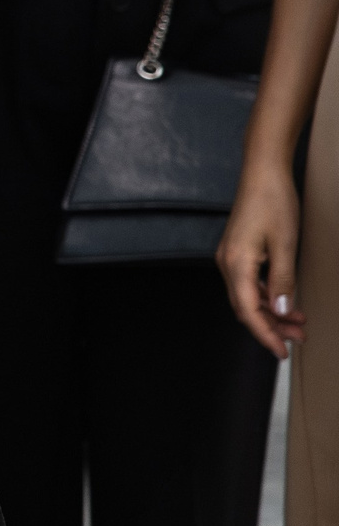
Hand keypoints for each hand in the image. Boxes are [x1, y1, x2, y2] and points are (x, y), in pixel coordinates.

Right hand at [219, 158, 307, 356]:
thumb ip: (283, 281)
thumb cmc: (274, 203)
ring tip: (298, 323)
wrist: (262, 173)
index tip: (282, 352)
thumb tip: (280, 313)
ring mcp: (229, 257)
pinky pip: (248, 283)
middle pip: (245, 307)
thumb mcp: (286, 244)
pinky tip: (284, 300)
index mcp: (236, 264)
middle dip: (271, 326)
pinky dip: (266, 297)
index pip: (248, 310)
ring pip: (247, 296)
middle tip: (299, 339)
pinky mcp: (236, 251)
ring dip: (270, 312)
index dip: (265, 334)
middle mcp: (227, 263)